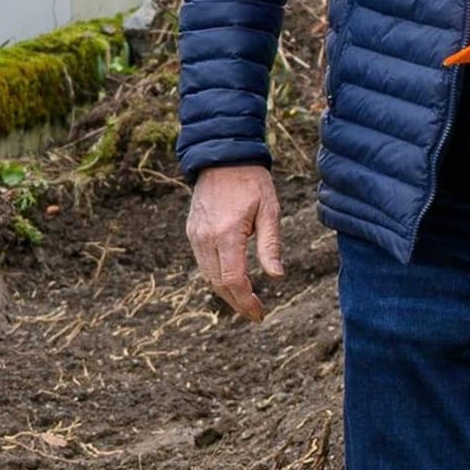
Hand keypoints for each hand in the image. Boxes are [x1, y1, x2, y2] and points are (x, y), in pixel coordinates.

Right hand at [186, 164, 283, 319]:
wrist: (222, 156)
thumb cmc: (251, 181)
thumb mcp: (269, 210)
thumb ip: (270, 245)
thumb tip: (276, 276)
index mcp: (226, 234)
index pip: (233, 280)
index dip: (246, 301)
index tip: (259, 313)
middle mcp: (206, 238)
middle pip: (218, 284)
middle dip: (237, 302)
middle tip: (255, 313)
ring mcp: (195, 235)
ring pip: (208, 276)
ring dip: (226, 292)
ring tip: (245, 300)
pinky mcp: (192, 231)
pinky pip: (203, 262)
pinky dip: (217, 276)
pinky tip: (232, 279)